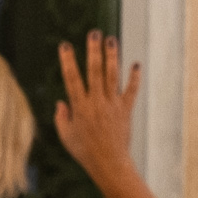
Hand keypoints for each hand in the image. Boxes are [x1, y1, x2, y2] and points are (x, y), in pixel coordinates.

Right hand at [55, 30, 137, 185]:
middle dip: (94, 50)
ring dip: (112, 57)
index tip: (65, 45)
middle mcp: (96, 102)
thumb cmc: (85, 152)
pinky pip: (131, 92)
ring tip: (112, 40)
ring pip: (112, 76)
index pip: (72, 78)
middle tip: (94, 33)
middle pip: (94, 71)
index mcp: (79, 107)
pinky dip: (134, 79)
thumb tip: (61, 103)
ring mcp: (112, 105)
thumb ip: (61, 118)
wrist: (110, 164)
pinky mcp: (125, 111)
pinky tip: (137, 65)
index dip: (68, 61)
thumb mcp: (66, 136)